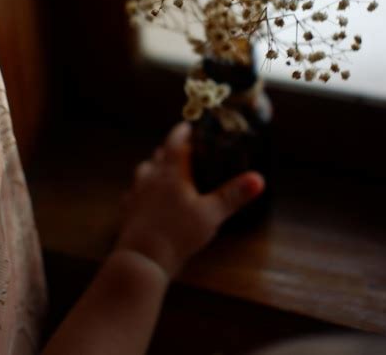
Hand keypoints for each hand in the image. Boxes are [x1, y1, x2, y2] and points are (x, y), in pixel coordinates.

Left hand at [116, 122, 264, 277]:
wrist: (143, 259)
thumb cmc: (178, 233)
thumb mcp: (212, 214)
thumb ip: (234, 195)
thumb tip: (258, 178)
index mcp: (172, 172)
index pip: (176, 142)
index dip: (182, 132)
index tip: (188, 126)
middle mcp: (151, 177)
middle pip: (159, 154)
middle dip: (170, 148)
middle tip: (181, 148)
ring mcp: (136, 193)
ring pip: (143, 171)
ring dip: (153, 166)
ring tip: (162, 169)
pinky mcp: (128, 210)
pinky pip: (132, 193)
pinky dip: (140, 190)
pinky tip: (144, 197)